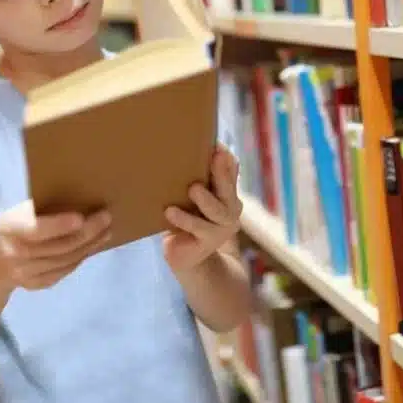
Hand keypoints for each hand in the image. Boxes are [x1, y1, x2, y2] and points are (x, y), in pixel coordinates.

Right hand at [0, 200, 111, 290]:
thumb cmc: (11, 227)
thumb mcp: (15, 214)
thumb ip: (37, 210)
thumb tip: (77, 198)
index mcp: (10, 229)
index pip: (36, 230)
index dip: (59, 225)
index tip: (81, 217)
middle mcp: (18, 254)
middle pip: (60, 247)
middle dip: (88, 232)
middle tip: (106, 217)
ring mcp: (27, 273)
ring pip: (67, 260)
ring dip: (90, 245)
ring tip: (107, 231)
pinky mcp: (38, 284)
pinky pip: (65, 270)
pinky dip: (82, 257)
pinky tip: (94, 245)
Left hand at [163, 143, 241, 272]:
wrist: (186, 257)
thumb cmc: (186, 218)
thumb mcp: (192, 197)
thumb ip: (197, 177)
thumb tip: (193, 148)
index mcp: (227, 193)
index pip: (232, 171)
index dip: (226, 158)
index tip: (217, 145)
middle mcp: (230, 209)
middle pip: (229, 189)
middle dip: (222, 173)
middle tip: (215, 156)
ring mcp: (222, 228)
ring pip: (218, 211)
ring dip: (205, 199)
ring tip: (193, 189)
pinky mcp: (208, 243)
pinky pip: (199, 229)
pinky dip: (184, 219)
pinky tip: (170, 212)